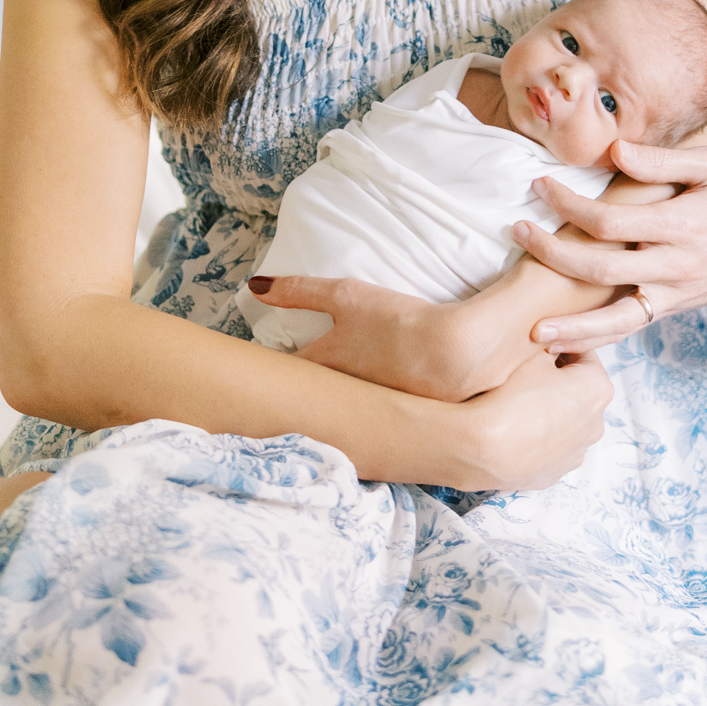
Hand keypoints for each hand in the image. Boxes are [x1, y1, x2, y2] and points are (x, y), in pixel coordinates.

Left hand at [253, 274, 484, 400]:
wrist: (452, 357)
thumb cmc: (396, 324)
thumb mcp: (346, 296)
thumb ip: (299, 290)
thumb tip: (256, 286)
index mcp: (323, 364)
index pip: (282, 372)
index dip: (266, 372)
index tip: (254, 370)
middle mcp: (338, 393)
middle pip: (305, 396)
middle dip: (293, 392)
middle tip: (282, 386)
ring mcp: (365, 410)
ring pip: (335, 410)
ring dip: (326, 406)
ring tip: (321, 397)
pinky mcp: (393, 418)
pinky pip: (365, 419)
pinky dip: (359, 416)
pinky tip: (368, 408)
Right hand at [458, 347, 611, 490]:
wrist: (483, 449)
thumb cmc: (510, 395)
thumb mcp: (530, 356)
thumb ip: (548, 344)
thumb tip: (550, 345)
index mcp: (598, 388)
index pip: (583, 353)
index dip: (558, 343)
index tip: (538, 342)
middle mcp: (596, 423)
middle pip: (578, 390)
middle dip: (558, 379)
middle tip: (526, 371)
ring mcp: (576, 453)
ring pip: (566, 421)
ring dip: (549, 410)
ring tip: (517, 402)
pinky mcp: (555, 474)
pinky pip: (550, 447)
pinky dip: (538, 436)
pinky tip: (514, 428)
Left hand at [512, 138, 706, 350]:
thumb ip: (663, 160)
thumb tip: (615, 152)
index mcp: (681, 225)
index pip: (611, 220)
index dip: (569, 205)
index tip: (541, 187)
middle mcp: (673, 266)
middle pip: (600, 269)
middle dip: (552, 253)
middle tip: (517, 230)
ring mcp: (671, 294)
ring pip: (615, 318)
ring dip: (572, 326)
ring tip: (531, 330)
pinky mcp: (670, 309)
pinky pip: (629, 329)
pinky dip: (596, 340)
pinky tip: (563, 343)